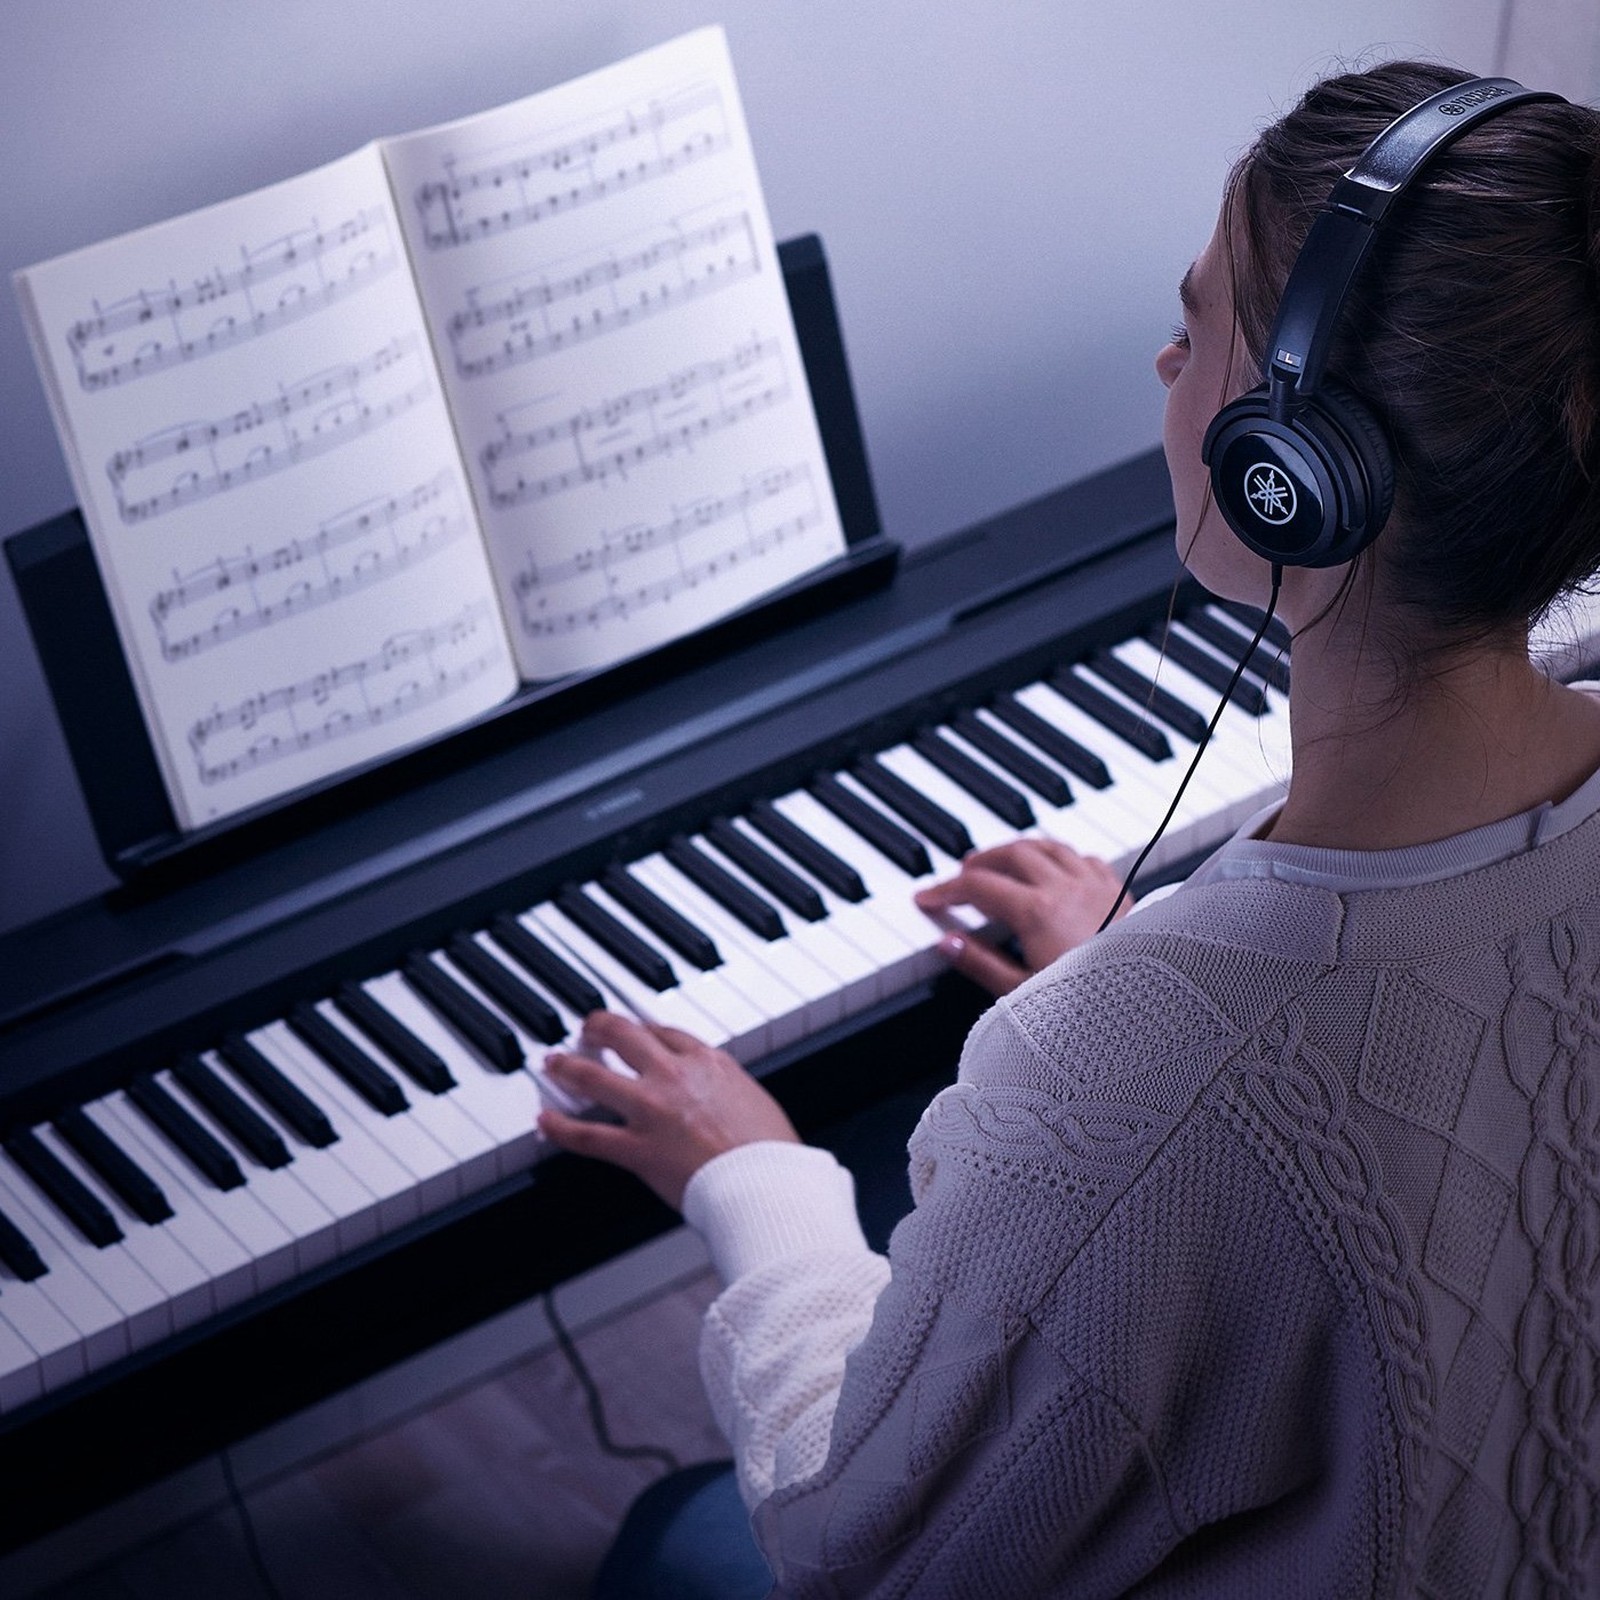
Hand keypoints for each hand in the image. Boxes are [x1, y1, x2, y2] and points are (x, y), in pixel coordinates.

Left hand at [538, 1011, 799, 1209]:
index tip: (632, 1030)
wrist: (767, 1183)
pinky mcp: (637, 1148)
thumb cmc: (771, 1153)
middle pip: (624, 1036)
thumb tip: (721, 1098)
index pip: (665, 1032)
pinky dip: (559, 1128)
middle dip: (599, 1027)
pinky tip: (545, 1121)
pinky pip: (587, 1136)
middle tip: (587, 1029)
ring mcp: (651, 1110)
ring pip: (594, 1077)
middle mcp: (674, 1076)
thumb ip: (728, 1092)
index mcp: (708, 1062)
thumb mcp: (756, 1101)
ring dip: (567, 1066)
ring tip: (553, 1062)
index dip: (641, 1028)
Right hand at [914, 838, 1129, 995]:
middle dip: (981, 859)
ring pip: (1049, 846)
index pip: (978, 886)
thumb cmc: (1089, 1007)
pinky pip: (1085, 857)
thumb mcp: (1022, 992)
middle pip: (1012, 853)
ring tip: (1002, 860)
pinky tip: (1056, 867)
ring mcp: (1096, 886)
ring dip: (1020, 849)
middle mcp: (1067, 889)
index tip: (928, 897)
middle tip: (962, 872)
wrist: (1149, 1009)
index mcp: (1037, 912)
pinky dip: (1061, 856)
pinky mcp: (1120, 891)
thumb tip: (947, 942)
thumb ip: (980, 963)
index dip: (946, 889)